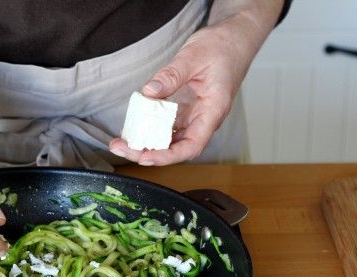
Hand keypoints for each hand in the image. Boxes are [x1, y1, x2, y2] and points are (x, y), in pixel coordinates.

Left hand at [110, 2, 281, 165]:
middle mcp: (204, 118)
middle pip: (176, 147)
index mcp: (213, 110)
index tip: (146, 157)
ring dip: (146, 143)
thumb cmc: (224, 47)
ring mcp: (194, 115)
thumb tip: (149, 92)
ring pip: (170, 139)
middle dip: (148, 152)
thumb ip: (172, 75)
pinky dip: (150, 128)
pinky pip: (167, 125)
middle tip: (121, 148)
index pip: (192, 145)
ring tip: (122, 142)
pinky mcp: (186, 109)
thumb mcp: (194, 56)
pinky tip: (134, 127)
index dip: (168, 156)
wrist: (235, 38)